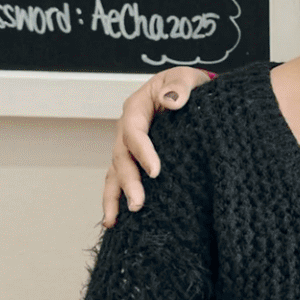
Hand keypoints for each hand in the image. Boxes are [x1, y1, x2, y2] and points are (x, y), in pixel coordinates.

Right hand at [100, 67, 215, 225]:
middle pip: (121, 157)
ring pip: (115, 173)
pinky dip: (116, 200)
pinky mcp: (134, 161)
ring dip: (114, 197)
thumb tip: (172, 101)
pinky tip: (117, 222)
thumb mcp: (186, 77)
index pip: (134, 132)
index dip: (142, 152)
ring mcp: (128, 148)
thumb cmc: (184, 85)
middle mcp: (127, 130)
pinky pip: (120, 180)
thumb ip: (180, 87)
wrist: (185, 93)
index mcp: (136, 109)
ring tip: (113, 221)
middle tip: (138, 204)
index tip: (156, 172)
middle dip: (128, 182)